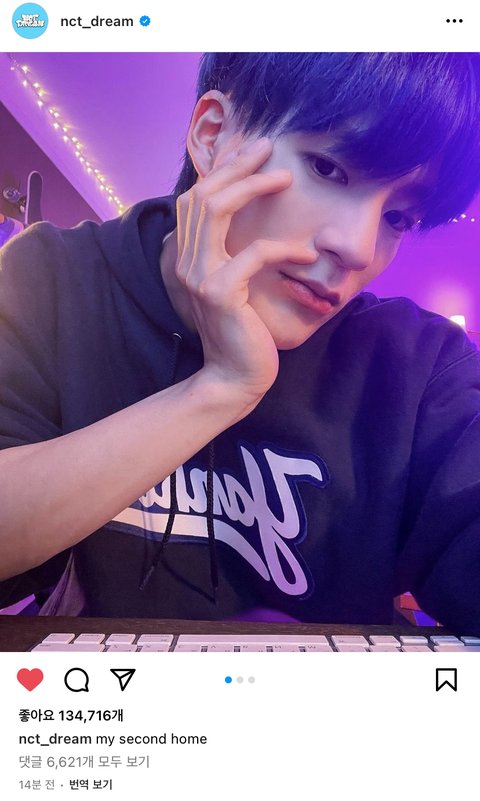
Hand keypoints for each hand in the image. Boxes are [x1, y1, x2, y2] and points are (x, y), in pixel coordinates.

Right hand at [175, 138, 316, 403]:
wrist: (234, 378)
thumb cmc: (241, 332)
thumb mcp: (232, 286)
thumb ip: (230, 254)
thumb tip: (251, 223)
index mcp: (186, 258)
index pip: (194, 199)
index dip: (220, 170)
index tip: (249, 150)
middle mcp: (184, 262)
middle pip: (202, 194)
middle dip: (235, 165)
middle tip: (267, 147)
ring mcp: (198, 276)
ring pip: (217, 210)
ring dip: (252, 186)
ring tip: (286, 178)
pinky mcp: (220, 293)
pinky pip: (253, 254)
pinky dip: (284, 248)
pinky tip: (307, 253)